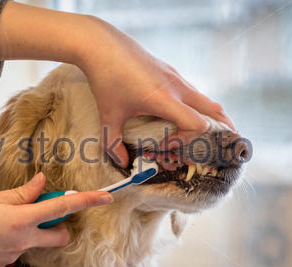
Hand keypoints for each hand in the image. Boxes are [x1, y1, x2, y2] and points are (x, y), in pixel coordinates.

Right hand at [0, 173, 112, 266]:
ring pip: (39, 240)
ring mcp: (16, 253)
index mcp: (21, 220)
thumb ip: (21, 194)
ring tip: (4, 217)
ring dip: (33, 227)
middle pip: (60, 235)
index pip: (61, 208)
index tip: (106, 197)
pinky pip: (21, 245)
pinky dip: (17, 234)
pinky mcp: (7, 260)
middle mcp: (24, 240)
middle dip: (60, 224)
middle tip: (39, 210)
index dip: (87, 201)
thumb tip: (41, 183)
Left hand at [79, 18, 236, 167]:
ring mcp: (176, 76)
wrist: (102, 44)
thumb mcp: (108, 114)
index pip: (197, 123)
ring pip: (205, 99)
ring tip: (209, 132)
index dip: (186, 140)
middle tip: (224, 144)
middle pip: (214, 110)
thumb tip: (122, 162)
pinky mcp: (170, 71)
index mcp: (165, 99)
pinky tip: (184, 112)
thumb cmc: (106, 79)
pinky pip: (193, 90)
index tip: (165, 145)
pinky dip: (198, 106)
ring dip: (210, 117)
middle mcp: (177, 87)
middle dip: (222, 129)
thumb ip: (113, 142)